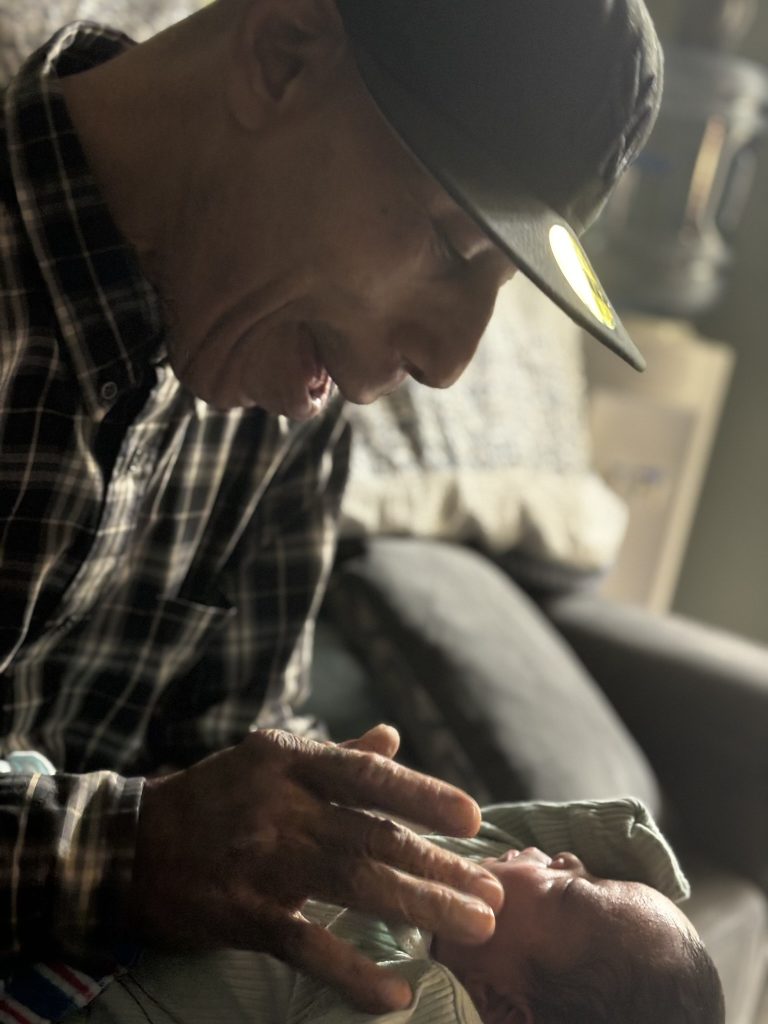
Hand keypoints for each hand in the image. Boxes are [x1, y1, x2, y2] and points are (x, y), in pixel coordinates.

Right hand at [127, 726, 503, 1012]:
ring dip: (422, 908)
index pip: (370, 775)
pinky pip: (309, 947)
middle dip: (440, 866)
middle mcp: (282, 806)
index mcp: (290, 762)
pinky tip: (396, 993)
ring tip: (474, 927)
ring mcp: (264, 862)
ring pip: (357, 885)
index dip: (425, 796)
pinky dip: (355, 973)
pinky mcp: (245, 914)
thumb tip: (393, 736)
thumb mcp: (269, 761)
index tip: (473, 821)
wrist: (129, 847)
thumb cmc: (212, 799)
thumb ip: (336, 753)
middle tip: (491, 893)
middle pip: (375, 836)